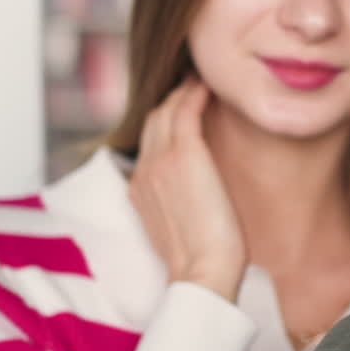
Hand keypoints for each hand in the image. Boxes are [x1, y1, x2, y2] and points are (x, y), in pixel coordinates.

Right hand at [129, 77, 246, 302]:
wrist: (204, 272)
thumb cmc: (204, 260)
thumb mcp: (181, 226)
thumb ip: (181, 203)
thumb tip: (200, 195)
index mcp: (140, 189)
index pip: (148, 142)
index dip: (164, 121)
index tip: (182, 108)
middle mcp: (144, 170)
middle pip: (152, 120)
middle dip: (171, 98)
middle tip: (193, 83)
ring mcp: (161, 161)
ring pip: (166, 110)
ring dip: (183, 90)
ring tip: (202, 79)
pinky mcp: (185, 155)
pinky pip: (186, 110)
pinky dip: (195, 93)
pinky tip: (209, 85)